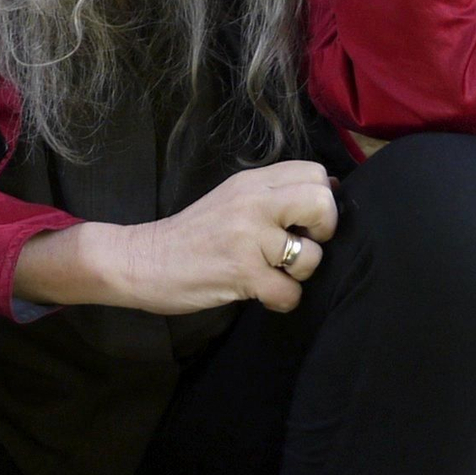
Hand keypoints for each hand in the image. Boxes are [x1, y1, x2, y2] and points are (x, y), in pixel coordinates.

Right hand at [117, 161, 340, 315]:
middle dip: (323, 232)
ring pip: (311, 256)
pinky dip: (281, 300)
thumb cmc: (192, 235)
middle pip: (322, 202)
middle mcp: (252, 202)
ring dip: (299, 274)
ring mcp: (247, 237)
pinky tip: (262, 294)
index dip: (321, 200)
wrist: (143, 260)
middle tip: (300, 246)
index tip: (302, 221)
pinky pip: (289, 292)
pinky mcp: (240, 271)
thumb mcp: (233, 199)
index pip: (315, 173)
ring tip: (273, 273)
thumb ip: (276, 193)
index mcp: (253, 182)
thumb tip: (332, 188)